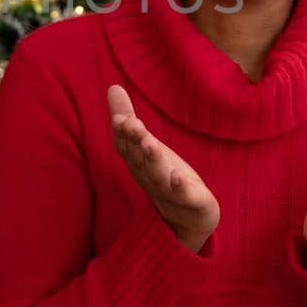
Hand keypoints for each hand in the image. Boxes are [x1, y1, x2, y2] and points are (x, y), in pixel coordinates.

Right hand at [108, 85, 218, 252]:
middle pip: (141, 160)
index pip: (128, 147)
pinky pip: (187, 196)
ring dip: (154, 161)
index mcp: (140, 164)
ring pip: (160, 176)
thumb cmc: (164, 178)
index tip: (120, 119)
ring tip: (150, 144)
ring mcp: (171, 192)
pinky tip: (179, 176)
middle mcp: (151, 177)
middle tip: (130, 124)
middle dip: (135, 142)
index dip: (124, 133)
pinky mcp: (193, 202)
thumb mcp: (147, 148)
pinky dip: (181, 188)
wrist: (188, 219)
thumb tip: (113, 87)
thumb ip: (130, 121)